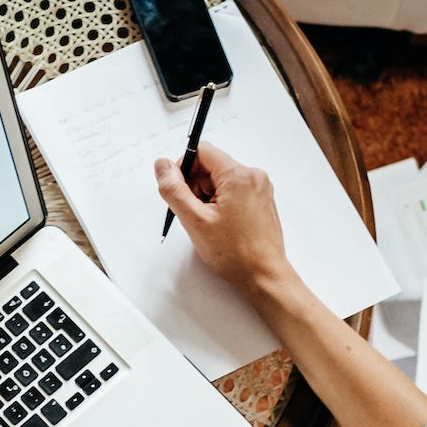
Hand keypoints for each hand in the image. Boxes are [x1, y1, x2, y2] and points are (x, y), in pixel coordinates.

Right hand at [155, 141, 294, 300]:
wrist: (263, 275)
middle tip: (197, 215)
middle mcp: (253, 176)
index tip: (181, 192)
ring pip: (221, 181)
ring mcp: (260, 188)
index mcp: (238, 175)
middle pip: (211, 166)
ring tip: (211, 225)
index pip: (202, 151)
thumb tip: (162, 166)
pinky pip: (234, 192)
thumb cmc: (235, 253)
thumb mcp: (194, 220)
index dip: (184, 169)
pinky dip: (222, 205)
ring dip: (209, 198)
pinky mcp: (261, 200)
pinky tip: (222, 226)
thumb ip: (174, 190)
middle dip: (197, 188)